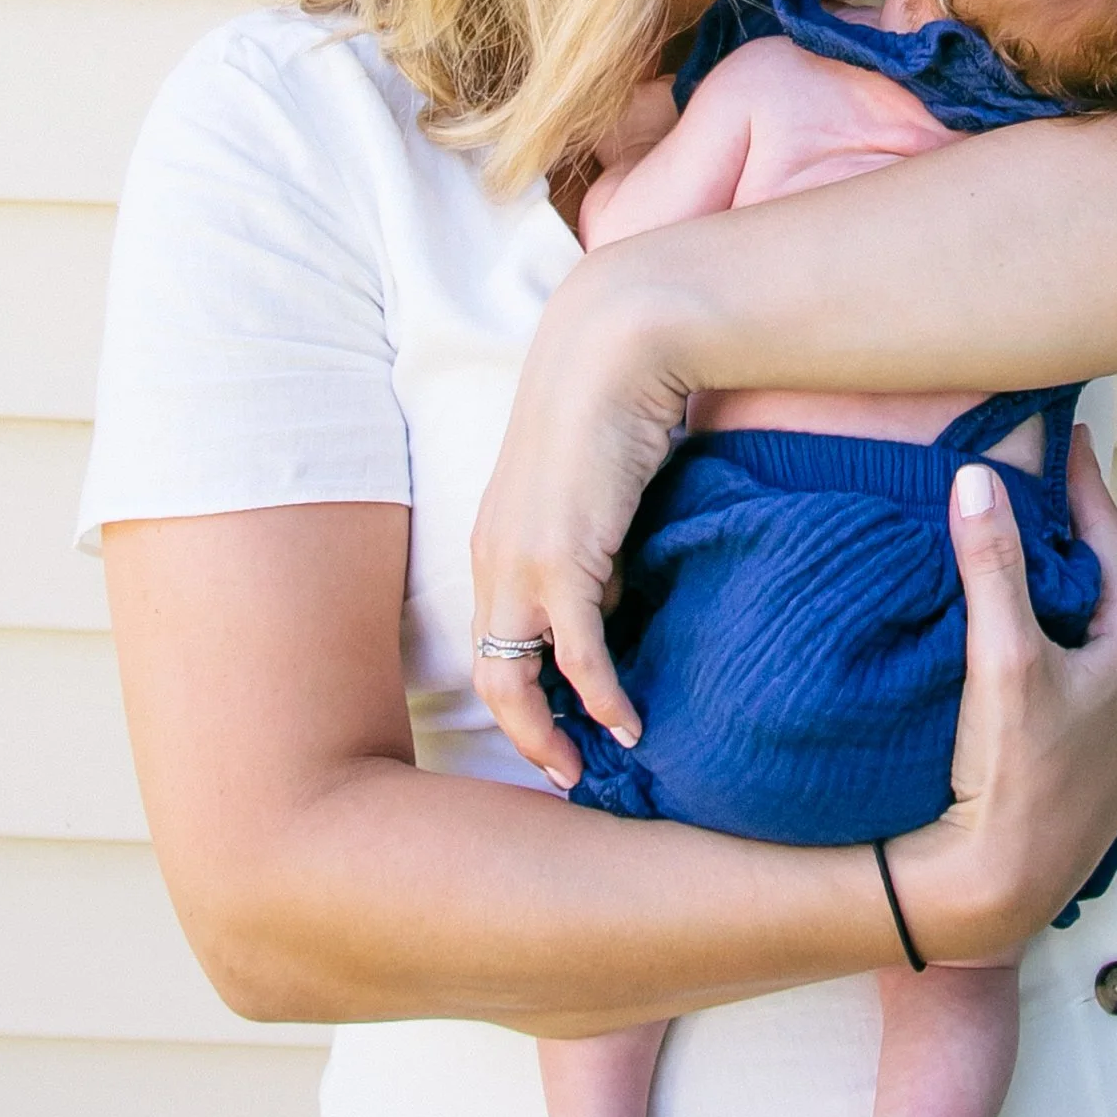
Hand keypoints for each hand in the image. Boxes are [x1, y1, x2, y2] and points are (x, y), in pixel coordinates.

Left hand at [471, 259, 688, 780]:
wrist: (614, 344)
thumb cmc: (610, 402)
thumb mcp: (588, 487)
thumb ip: (590, 541)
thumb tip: (612, 591)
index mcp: (494, 538)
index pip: (490, 638)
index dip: (517, 693)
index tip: (554, 730)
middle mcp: (493, 555)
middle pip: (488, 673)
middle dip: (522, 734)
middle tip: (563, 772)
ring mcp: (521, 561)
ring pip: (514, 677)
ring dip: (548, 733)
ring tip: (586, 768)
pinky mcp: (563, 558)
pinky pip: (576, 655)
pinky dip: (600, 698)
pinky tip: (628, 723)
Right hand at [891, 431, 1116, 961]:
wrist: (1001, 890)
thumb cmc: (1010, 779)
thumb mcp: (1000, 657)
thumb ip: (992, 563)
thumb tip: (978, 481)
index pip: (1108, 535)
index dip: (1077, 482)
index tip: (1063, 435)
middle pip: (1109, 582)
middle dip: (1069, 540)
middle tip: (1028, 491)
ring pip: (1102, 631)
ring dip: (1066, 597)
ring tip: (1020, 560)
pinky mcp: (1115, 760)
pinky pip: (1095, 676)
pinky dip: (1066, 647)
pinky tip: (1027, 646)